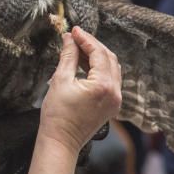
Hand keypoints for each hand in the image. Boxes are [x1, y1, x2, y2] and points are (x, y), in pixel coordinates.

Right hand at [40, 27, 121, 153]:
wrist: (61, 142)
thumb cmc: (57, 116)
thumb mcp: (60, 81)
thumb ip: (68, 56)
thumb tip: (69, 38)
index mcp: (103, 85)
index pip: (98, 53)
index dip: (86, 39)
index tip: (74, 30)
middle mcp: (115, 92)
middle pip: (109, 58)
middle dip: (93, 45)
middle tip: (76, 37)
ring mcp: (115, 100)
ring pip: (111, 68)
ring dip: (97, 56)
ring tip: (78, 49)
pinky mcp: (112, 106)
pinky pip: (110, 80)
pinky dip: (99, 69)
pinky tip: (84, 64)